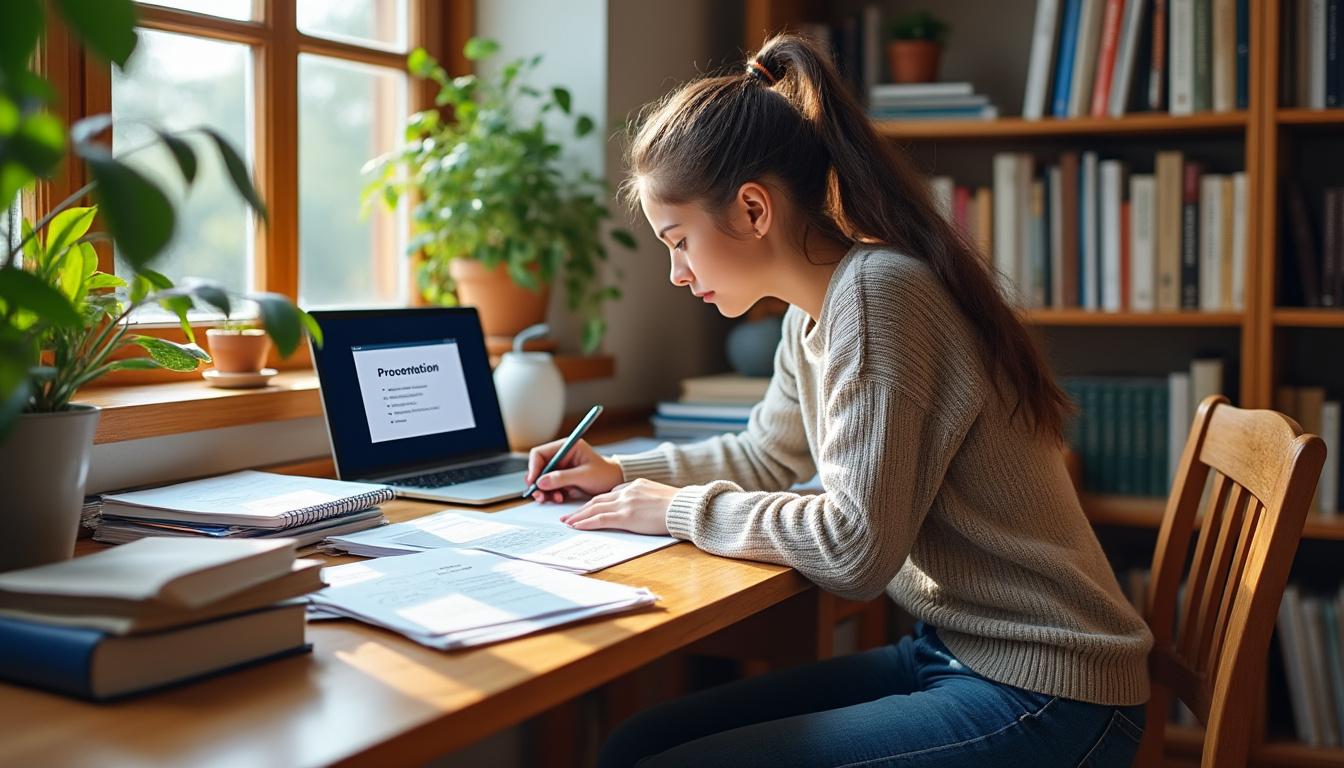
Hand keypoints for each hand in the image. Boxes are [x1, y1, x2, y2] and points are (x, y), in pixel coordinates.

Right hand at [526, 438, 624, 502]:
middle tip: (539, 495)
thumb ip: (562, 478)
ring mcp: (560, 468)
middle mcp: (561, 456)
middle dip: (537, 482)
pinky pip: (549, 486)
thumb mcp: (584, 476)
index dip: (533, 467)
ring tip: (553, 498)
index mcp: (566, 447)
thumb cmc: (604, 474)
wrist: (614, 483)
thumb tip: (541, 482)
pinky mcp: (561, 478)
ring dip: (544, 490)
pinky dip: (550, 494)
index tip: (534, 481)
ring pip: (542, 479)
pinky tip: (558, 498)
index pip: (540, 453)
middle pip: (538, 467)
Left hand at [560, 478, 676, 534]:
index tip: (588, 508)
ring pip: (595, 508)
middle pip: (597, 499)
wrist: (686, 508)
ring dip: (579, 516)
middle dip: (582, 508)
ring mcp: (626, 504)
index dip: (597, 502)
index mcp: (635, 485)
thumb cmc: (679, 506)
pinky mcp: (626, 516)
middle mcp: (627, 492)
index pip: (610, 494)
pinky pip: (600, 519)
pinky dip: (586, 522)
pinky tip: (577, 526)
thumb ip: (645, 498)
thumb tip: (639, 508)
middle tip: (568, 515)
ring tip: (567, 522)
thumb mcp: (660, 496)